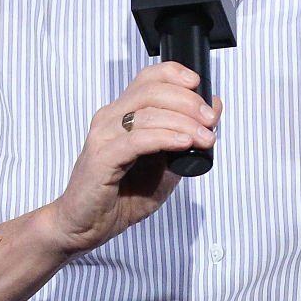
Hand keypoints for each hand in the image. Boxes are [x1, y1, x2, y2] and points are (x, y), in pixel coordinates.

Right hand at [50, 62, 220, 255]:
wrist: (86, 226)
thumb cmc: (122, 197)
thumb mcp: (165, 165)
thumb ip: (186, 138)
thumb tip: (214, 110)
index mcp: (122, 113)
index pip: (148, 78)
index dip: (175, 74)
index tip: (199, 84)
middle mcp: (110, 118)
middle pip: (151, 90)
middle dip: (187, 101)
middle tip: (209, 119)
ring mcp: (103, 136)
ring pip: (147, 113)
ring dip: (183, 122)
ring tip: (204, 137)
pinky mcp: (101, 158)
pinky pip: (137, 140)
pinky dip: (165, 138)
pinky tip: (184, 143)